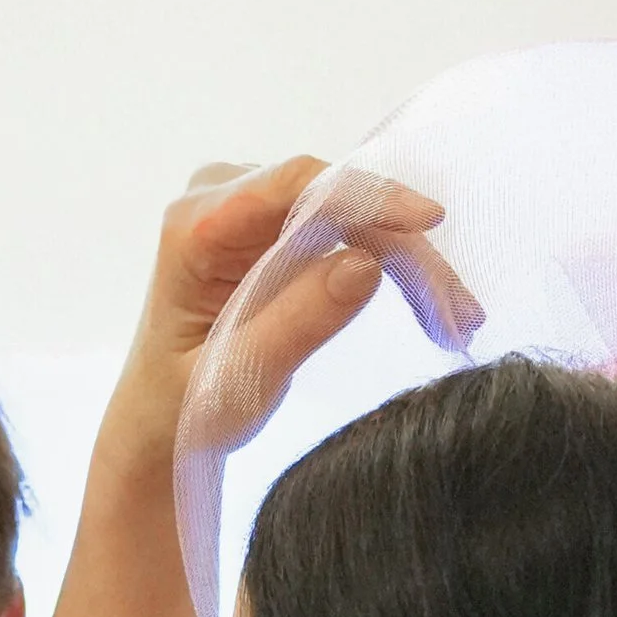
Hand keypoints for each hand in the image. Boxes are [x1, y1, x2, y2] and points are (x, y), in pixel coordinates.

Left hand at [101, 156, 479, 465]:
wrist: (158, 430)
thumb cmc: (182, 414)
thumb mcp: (237, 382)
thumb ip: (295, 324)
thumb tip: (366, 264)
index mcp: (195, 226)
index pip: (296, 186)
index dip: (367, 198)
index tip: (425, 223)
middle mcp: (220, 200)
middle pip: (332, 200)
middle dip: (400, 245)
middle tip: (458, 308)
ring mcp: (248, 212)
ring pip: (348, 216)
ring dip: (405, 260)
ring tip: (456, 316)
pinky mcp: (274, 232)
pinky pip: (344, 233)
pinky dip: (388, 266)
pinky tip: (432, 303)